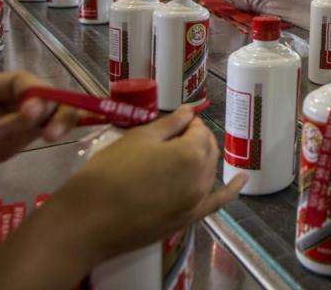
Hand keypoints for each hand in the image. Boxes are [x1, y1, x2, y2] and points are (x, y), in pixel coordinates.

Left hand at [0, 71, 79, 174]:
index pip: (20, 82)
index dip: (34, 94)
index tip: (30, 115)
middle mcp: (8, 98)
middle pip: (41, 95)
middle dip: (45, 111)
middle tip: (42, 136)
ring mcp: (18, 116)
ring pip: (53, 108)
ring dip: (61, 119)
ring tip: (52, 138)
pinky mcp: (23, 135)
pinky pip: (48, 125)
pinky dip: (63, 126)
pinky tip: (74, 131)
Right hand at [50, 107, 246, 261]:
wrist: (87, 220)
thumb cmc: (109, 173)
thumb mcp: (139, 139)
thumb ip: (171, 124)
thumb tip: (191, 110)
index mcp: (191, 153)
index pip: (198, 129)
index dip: (186, 122)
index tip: (172, 122)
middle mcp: (201, 178)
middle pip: (207, 150)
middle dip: (196, 138)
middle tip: (173, 135)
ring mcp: (197, 201)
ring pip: (209, 171)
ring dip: (202, 158)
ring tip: (186, 151)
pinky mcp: (189, 219)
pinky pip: (218, 202)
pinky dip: (232, 190)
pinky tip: (243, 180)